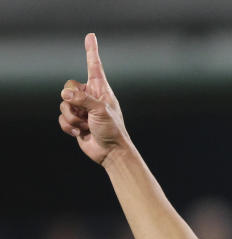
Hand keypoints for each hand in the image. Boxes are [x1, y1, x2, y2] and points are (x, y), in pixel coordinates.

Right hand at [59, 33, 129, 164]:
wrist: (111, 152)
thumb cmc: (112, 130)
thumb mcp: (101, 111)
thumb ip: (82, 99)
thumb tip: (65, 94)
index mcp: (101, 90)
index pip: (94, 66)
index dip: (91, 51)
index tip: (91, 36)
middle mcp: (90, 97)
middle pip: (68, 87)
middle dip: (73, 101)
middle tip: (85, 114)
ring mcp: (82, 109)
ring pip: (63, 104)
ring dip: (72, 117)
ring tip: (86, 125)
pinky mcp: (75, 121)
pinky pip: (61, 118)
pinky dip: (68, 126)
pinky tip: (80, 133)